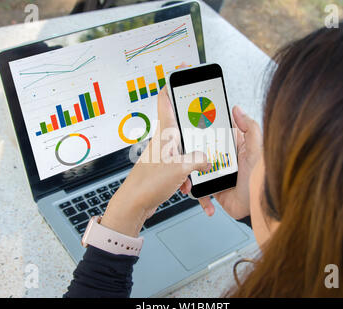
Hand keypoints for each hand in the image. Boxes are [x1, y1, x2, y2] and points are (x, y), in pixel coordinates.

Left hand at [101, 86, 210, 236]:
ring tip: (193, 175)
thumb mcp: (180, 169)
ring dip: (194, 162)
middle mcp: (165, 139)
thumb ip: (199, 160)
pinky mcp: (167, 168)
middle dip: (197, 130)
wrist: (134, 204)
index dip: (174, 82)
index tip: (183, 70)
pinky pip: (184, 167)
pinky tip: (187, 188)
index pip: (166, 98)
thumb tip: (208, 159)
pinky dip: (189, 177)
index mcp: (165, 132)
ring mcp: (166, 153)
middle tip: (207, 130)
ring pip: (187, 149)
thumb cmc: (148, 184)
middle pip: (184, 124)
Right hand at [180, 105, 262, 219]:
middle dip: (191, 147)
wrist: (257, 208)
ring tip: (183, 167)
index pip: (218, 131)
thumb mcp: (256, 150)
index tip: (193, 120)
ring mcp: (217, 173)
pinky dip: (193, 188)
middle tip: (181, 145)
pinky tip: (191, 186)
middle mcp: (225, 158)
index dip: (206, 125)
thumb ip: (250, 128)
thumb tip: (237, 110)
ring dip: (189, 167)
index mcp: (236, 146)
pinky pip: (198, 186)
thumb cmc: (261, 180)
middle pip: (203, 148)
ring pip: (197, 166)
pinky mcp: (212, 188)